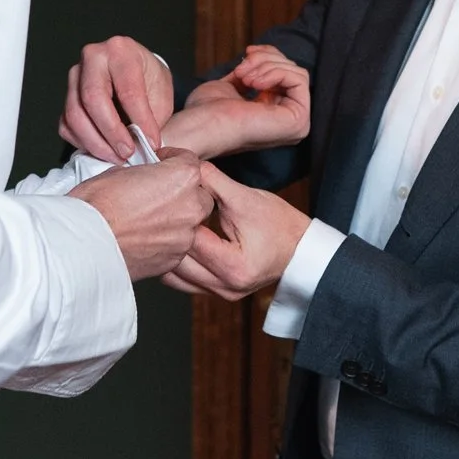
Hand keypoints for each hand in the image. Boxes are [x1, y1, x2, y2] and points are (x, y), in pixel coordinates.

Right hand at [59, 35, 174, 162]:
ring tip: (117, 156)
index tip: (151, 142)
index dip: (140, 121)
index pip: (127, 90)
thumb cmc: (148, 80)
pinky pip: (66, 125)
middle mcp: (93, 57)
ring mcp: (75, 76)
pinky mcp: (66, 96)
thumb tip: (142, 145)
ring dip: (96, 143)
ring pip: (75, 115)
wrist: (135, 72)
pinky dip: (83, 143)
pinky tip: (102, 149)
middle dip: (112, 133)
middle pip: (93, 100)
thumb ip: (151, 116)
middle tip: (128, 153)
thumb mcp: (160, 92)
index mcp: (121, 50)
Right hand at [72, 153, 213, 281]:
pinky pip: (177, 245)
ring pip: (190, 222)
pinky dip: (165, 240)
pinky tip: (143, 238)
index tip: (161, 165)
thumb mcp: (118, 171)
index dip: (172, 161)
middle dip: (182, 192)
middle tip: (157, 193)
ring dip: (175, 218)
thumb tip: (144, 177)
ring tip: (147, 219)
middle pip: (198, 194)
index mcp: (182, 177)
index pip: (190, 160)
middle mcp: (190, 206)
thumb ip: (144, 172)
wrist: (84, 245)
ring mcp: (184, 236)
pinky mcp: (174, 259)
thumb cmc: (96, 206)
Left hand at [158, 46, 311, 160]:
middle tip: (241, 69)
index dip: (268, 56)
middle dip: (264, 60)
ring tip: (243, 77)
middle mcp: (290, 122)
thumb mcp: (233, 84)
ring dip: (266, 65)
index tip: (247, 53)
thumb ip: (252, 74)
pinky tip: (253, 83)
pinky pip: (299, 80)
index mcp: (276, 115)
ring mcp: (297, 124)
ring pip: (296, 72)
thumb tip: (260, 56)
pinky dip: (275, 72)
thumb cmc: (208, 111)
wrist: (201, 126)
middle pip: (292, 70)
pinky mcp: (298, 120)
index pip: (286, 74)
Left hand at [162, 168, 309, 301]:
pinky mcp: (215, 292)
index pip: (189, 241)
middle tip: (156, 210)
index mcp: (233, 266)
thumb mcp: (246, 198)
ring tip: (163, 226)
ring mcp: (219, 294)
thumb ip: (213, 181)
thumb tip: (185, 165)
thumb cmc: (280, 225)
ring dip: (167, 251)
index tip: (165, 196)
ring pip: (173, 276)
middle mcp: (224, 287)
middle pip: (175, 263)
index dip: (175, 217)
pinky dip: (176, 262)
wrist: (301, 249)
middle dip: (165, 235)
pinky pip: (183, 281)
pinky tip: (174, 241)